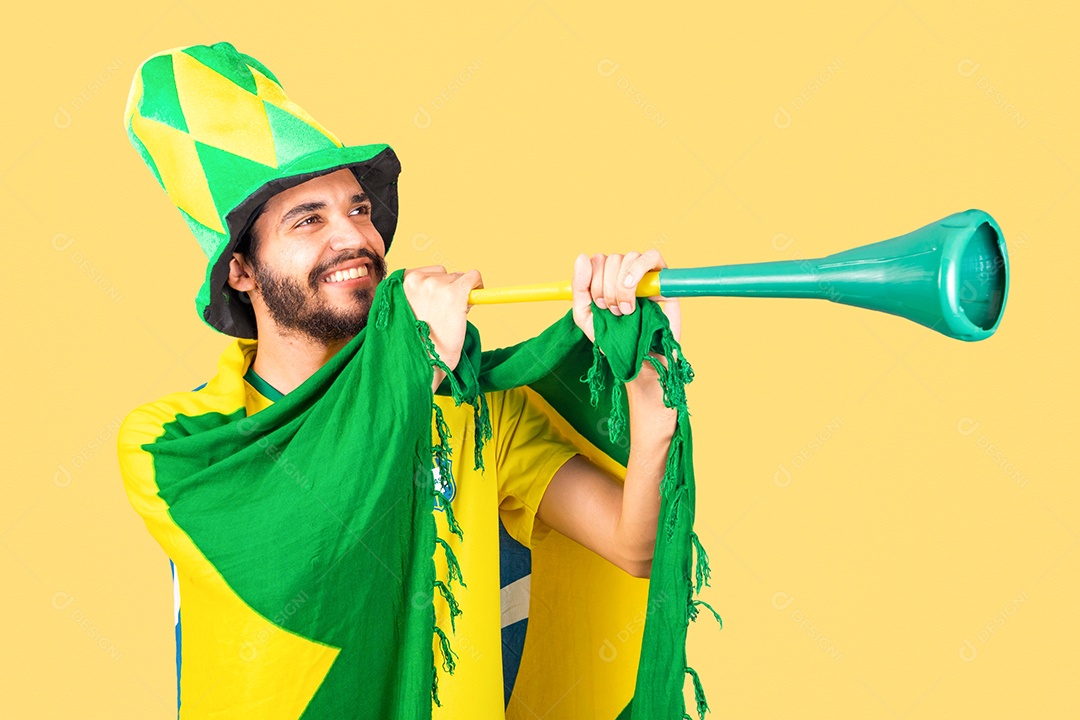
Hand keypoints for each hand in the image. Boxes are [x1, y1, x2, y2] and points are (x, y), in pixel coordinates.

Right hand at [401, 265, 482, 390]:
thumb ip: (415, 298)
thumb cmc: (412, 347)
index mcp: (398, 285)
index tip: (439, 303)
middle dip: (449, 291)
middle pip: (444, 275)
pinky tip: (474, 299)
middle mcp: (416, 281)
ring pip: (459, 278)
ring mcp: (435, 286)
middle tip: (446, 315)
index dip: (437, 288)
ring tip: (452, 317)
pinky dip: (478, 285)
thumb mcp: (404, 316)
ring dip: (460, 293)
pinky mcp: (453, 293)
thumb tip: (438, 292)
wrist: (419, 365)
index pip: (425, 274)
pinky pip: (473, 277)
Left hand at [571, 250, 680, 343]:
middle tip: (613, 312)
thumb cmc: (613, 339)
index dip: (593, 280)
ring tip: (626, 310)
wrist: (639, 359)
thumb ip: (579, 287)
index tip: (599, 305)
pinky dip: (638, 269)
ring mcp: (645, 274)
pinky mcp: (664, 279)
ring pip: (630, 257)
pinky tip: (633, 288)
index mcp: (607, 277)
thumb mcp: (585, 315)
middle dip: (608, 288)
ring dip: (622, 286)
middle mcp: (625, 272)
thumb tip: (582, 257)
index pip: (596, 260)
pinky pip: (652, 256)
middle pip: (612, 259)